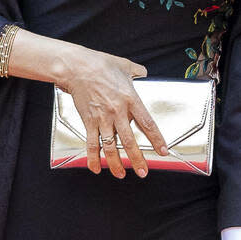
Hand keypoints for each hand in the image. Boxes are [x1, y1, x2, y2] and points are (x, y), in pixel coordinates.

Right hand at [57, 46, 167, 177]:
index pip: (147, 123)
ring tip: (121, 175)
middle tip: (144, 172)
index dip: (157, 139)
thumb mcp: (125, 65)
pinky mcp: (88, 121)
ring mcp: (102, 118)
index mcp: (131, 99)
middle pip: (129, 141)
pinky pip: (91, 144)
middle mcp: (118, 112)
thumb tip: (143, 72)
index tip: (163, 151)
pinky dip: (93, 159)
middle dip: (137, 159)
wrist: (77, 67)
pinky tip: (96, 169)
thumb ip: (137, 71)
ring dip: (116, 164)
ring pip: (110, 147)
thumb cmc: (101, 64)